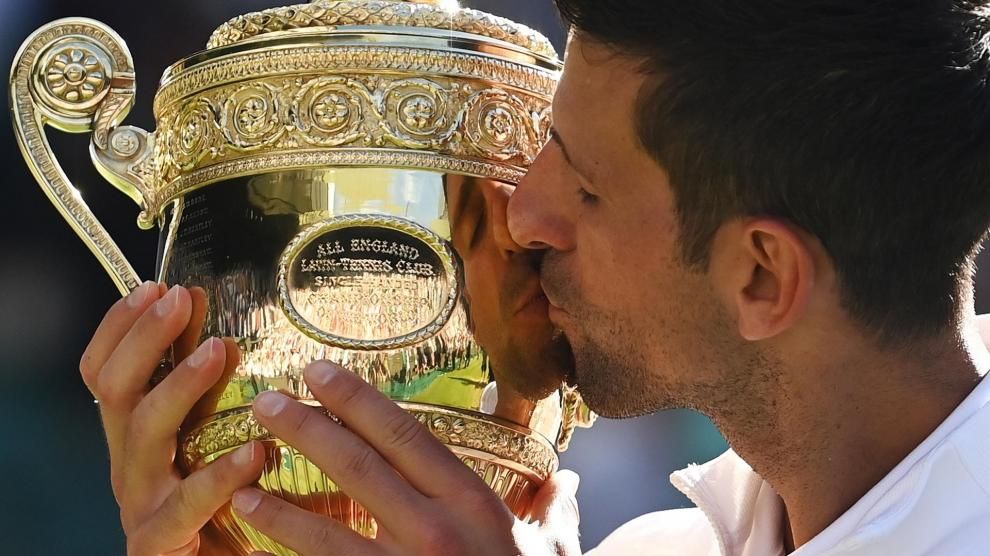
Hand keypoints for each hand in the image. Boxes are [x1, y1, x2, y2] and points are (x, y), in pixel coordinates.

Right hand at [80, 283, 265, 554]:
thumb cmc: (213, 506)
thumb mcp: (204, 439)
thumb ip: (207, 395)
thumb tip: (224, 333)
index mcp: (134, 435)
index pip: (104, 371)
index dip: (122, 327)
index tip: (156, 285)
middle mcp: (129, 463)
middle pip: (117, 391)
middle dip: (144, 338)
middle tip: (179, 299)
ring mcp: (142, 502)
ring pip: (144, 435)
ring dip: (178, 386)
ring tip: (216, 350)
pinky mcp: (162, 542)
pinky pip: (186, 505)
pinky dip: (221, 475)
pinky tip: (256, 452)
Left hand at [230, 361, 581, 555]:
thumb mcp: (555, 551)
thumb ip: (555, 510)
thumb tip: (566, 482)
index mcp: (473, 503)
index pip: (404, 435)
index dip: (356, 401)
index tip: (318, 373)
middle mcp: (434, 530)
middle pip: (358, 467)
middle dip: (306, 430)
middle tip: (265, 403)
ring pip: (328, 531)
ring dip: (279, 504)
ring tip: (240, 483)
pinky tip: (260, 550)